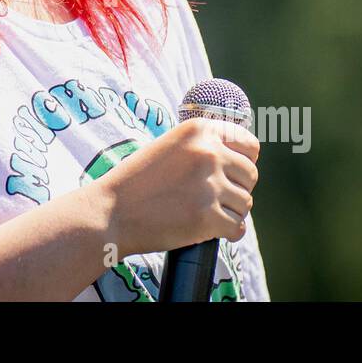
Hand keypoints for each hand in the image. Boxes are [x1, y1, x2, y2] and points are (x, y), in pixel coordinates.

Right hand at [97, 116, 259, 255]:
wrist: (111, 211)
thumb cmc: (137, 181)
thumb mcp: (169, 147)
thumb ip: (202, 146)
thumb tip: (241, 157)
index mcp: (199, 130)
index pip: (249, 144)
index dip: (245, 160)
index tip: (235, 172)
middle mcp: (208, 153)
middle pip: (250, 174)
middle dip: (237, 188)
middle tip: (215, 197)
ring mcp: (209, 186)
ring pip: (245, 202)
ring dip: (231, 211)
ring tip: (206, 213)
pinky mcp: (207, 217)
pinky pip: (237, 227)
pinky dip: (228, 232)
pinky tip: (212, 230)